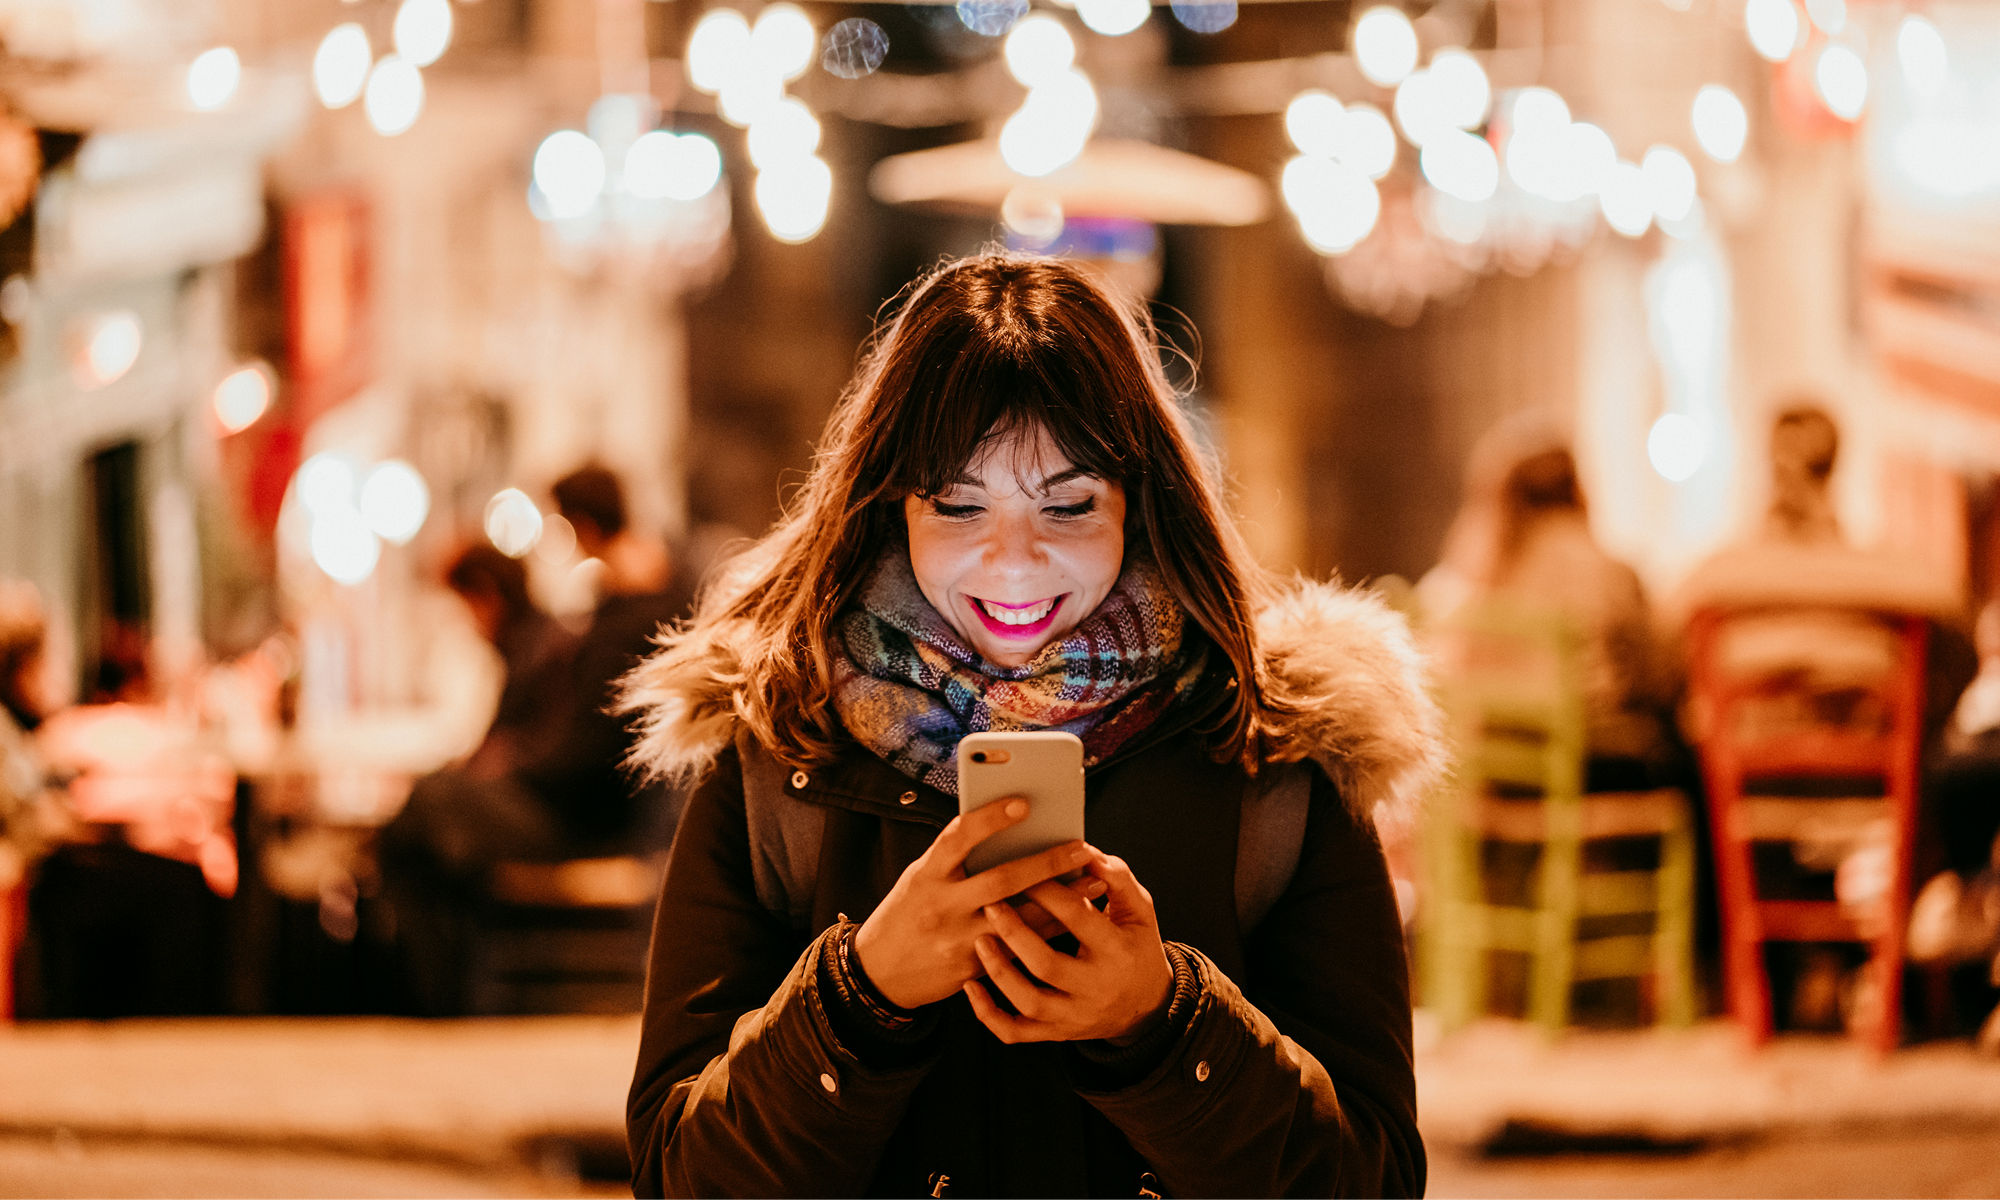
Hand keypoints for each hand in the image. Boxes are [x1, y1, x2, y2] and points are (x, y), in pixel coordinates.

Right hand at [853, 799, 1097, 1009]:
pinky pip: (1020, 948)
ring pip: (1020, 919)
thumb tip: (1008, 831)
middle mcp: (942, 905)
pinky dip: (1050, 931)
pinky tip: (1077, 917)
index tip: (1023, 802)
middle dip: (1046, 862)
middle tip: (1080, 846)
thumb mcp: (921, 878)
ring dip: (1062, 900)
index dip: (990, 819)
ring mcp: (958, 940)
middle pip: (1001, 880)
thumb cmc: (908, 912)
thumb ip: (956, 859)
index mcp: (927, 874)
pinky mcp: (973, 968)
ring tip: (1094, 881)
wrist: (879, 973)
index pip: (958, 838)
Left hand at [962, 850, 1173, 1044]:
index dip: (1048, 890)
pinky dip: (988, 1013)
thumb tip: (1086, 852)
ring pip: (1028, 1002)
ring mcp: (1074, 1016)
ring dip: (999, 972)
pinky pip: (1015, 1032)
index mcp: (1117, 951)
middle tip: (990, 902)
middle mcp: (1095, 988)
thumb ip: (1117, 879)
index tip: (1024, 866)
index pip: (1077, 917)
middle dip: (1014, 932)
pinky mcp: (1056, 1033)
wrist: (1146, 1009)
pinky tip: (971, 986)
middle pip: (1046, 965)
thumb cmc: (1137, 947)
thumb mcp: (1140, 911)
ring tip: (980, 939)